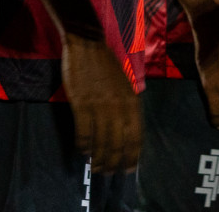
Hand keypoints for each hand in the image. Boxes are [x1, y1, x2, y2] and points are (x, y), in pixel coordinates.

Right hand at [62, 33, 141, 173]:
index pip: (136, 136)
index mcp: (132, 101)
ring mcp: (100, 106)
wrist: (88, 44)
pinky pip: (83, 132)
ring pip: (101, 141)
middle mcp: (119, 107)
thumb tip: (125, 131)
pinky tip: (83, 151)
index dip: (132, 156)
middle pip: (118, 143)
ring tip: (96, 168)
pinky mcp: (81, 104)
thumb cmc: (106, 64)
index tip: (128, 169)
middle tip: (109, 173)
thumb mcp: (125, 84)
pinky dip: (83, 145)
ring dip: (98, 158)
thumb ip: (126, 106)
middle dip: (114, 162)